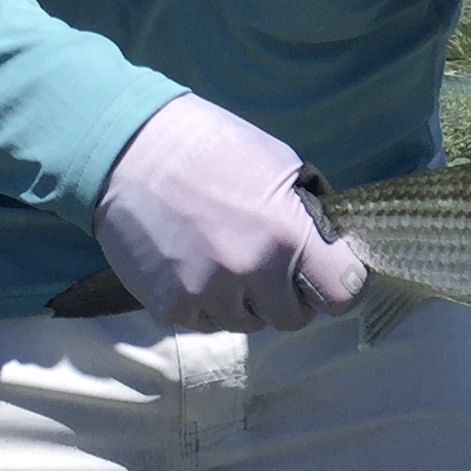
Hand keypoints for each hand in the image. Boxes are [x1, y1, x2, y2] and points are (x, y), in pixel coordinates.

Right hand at [94, 94, 368, 330]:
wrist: (128, 151)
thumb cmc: (212, 147)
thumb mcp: (279, 164)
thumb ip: (309, 215)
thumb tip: (335, 246)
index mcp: (287, 235)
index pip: (343, 294)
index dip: (341, 284)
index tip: (330, 272)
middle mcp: (250, 273)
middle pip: (295, 317)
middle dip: (289, 294)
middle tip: (271, 261)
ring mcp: (207, 295)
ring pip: (249, 323)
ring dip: (247, 300)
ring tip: (226, 256)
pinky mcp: (170, 308)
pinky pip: (209, 323)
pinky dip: (209, 303)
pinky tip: (197, 264)